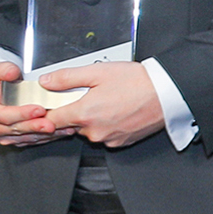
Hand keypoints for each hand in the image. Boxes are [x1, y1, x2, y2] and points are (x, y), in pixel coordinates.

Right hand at [0, 59, 68, 146]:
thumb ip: (5, 69)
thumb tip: (11, 72)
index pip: (4, 115)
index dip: (22, 113)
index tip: (38, 109)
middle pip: (15, 129)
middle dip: (35, 126)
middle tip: (51, 123)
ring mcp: (0, 134)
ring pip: (24, 137)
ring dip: (42, 134)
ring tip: (59, 127)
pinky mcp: (11, 139)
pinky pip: (29, 140)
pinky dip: (44, 136)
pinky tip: (57, 131)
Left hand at [31, 60, 165, 148]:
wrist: (166, 93)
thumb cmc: (137, 82)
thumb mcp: (97, 71)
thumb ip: (67, 78)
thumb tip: (47, 82)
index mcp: (85, 113)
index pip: (52, 120)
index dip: (46, 114)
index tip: (46, 108)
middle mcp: (95, 131)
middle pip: (70, 125)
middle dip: (73, 111)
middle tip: (87, 95)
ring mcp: (108, 139)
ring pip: (88, 130)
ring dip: (90, 119)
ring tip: (106, 100)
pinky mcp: (120, 142)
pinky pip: (104, 135)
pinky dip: (105, 125)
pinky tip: (115, 110)